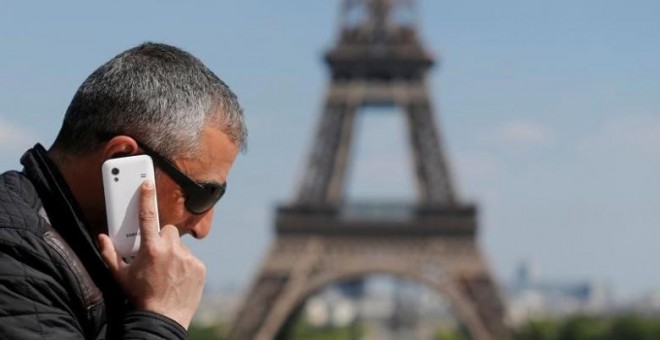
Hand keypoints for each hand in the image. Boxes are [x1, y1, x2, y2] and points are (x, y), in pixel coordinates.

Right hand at [98, 180, 205, 328]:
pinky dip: (185, 264)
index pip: (147, 217)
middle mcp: (170, 249)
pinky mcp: (199, 267)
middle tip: (155, 253)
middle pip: (167, 230)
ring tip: (165, 270)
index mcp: (150, 249)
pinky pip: (191, 258)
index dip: (146, 198)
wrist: (163, 318)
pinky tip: (177, 277)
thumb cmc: (140, 297)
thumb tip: (101, 237)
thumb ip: (109, 254)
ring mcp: (187, 258)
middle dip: (161, 238)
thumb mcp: (120, 276)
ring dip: (173, 252)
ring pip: (179, 244)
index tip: (147, 183)